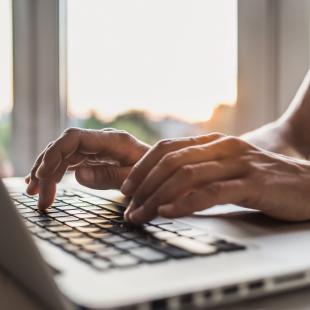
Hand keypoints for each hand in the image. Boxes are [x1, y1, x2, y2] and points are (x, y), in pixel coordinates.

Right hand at [25, 128, 148, 209]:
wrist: (162, 170)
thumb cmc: (153, 173)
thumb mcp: (135, 179)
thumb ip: (109, 176)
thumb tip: (77, 175)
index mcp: (112, 141)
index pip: (74, 138)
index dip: (55, 153)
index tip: (42, 174)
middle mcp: (101, 141)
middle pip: (64, 148)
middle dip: (47, 169)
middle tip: (38, 196)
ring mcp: (96, 148)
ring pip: (63, 155)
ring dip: (47, 172)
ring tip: (35, 192)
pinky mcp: (94, 157)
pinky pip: (70, 161)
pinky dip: (56, 172)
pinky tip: (45, 183)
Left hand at [121, 134, 309, 223]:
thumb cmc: (263, 179)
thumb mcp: (226, 170)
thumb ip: (201, 173)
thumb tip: (166, 188)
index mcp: (213, 143)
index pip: (167, 148)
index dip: (142, 167)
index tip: (126, 188)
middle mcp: (222, 147)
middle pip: (170, 161)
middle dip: (143, 185)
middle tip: (128, 206)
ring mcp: (238, 163)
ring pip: (186, 175)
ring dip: (157, 197)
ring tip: (141, 214)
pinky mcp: (252, 182)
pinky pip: (212, 191)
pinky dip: (186, 203)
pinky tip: (168, 213)